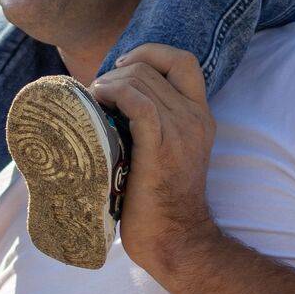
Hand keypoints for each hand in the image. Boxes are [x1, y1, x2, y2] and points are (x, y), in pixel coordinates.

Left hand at [89, 44, 218, 283]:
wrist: (175, 240)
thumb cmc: (158, 200)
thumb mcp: (166, 151)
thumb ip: (153, 123)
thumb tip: (109, 100)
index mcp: (200, 115)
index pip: (182, 60)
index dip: (149, 53)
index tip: (122, 69)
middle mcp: (195, 118)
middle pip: (151, 68)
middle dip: (116, 73)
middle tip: (97, 96)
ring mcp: (181, 131)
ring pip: (140, 80)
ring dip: (109, 84)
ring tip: (94, 103)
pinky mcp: (161, 147)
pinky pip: (138, 102)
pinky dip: (113, 95)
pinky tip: (99, 106)